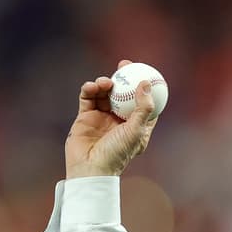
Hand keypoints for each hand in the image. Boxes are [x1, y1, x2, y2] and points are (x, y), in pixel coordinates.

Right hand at [65, 59, 158, 177]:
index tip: (145, 71)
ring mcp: (102, 117)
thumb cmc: (117, 153)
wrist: (90, 167)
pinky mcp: (86, 116)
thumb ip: (143, 108)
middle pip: (124, 93)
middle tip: (124, 64)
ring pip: (105, 94)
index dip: (144, 86)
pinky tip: (92, 86)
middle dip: (124, 77)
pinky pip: (88, 97)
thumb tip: (146, 84)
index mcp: (137, 125)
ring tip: (105, 82)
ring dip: (105, 84)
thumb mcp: (135, 130)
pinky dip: (90, 89)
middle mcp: (120, 120)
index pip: (143, 102)